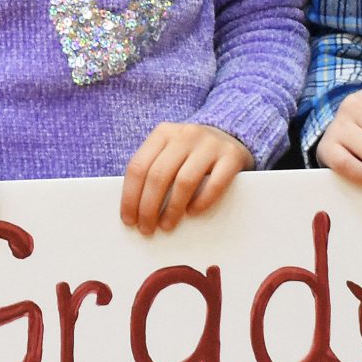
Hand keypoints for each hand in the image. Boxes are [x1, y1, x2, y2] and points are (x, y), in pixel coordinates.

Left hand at [122, 122, 251, 234]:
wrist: (232, 138)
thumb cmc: (192, 155)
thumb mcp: (170, 153)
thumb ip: (153, 171)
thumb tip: (134, 210)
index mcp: (163, 132)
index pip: (138, 167)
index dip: (130, 197)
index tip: (129, 220)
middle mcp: (186, 134)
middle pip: (159, 176)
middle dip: (148, 208)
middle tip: (147, 229)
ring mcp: (210, 144)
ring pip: (184, 181)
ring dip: (172, 209)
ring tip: (167, 225)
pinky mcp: (232, 155)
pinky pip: (215, 184)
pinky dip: (201, 202)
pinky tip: (192, 213)